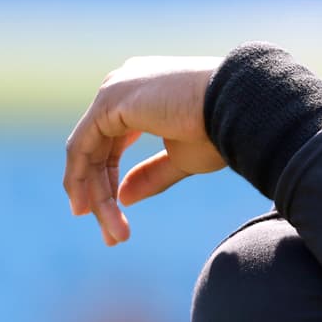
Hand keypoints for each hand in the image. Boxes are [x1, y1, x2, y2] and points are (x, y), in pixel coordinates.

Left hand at [63, 56, 226, 245]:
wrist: (240, 107)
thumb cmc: (220, 130)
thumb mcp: (182, 158)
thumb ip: (150, 174)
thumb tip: (124, 197)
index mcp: (142, 93)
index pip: (112, 140)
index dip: (108, 180)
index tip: (114, 219)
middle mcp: (124, 85)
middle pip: (96, 148)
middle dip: (100, 194)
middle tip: (111, 237)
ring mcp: (115, 89)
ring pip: (87, 151)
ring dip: (96, 196)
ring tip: (113, 235)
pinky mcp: (110, 100)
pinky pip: (81, 146)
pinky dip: (80, 179)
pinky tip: (89, 209)